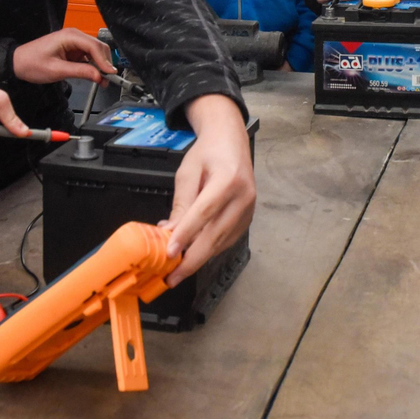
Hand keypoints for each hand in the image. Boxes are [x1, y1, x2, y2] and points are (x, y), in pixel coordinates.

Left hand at [13, 27, 117, 84]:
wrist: (17, 63)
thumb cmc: (31, 63)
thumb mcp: (57, 70)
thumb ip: (80, 72)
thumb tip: (99, 76)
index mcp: (69, 36)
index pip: (94, 46)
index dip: (105, 61)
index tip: (111, 74)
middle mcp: (74, 36)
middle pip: (98, 47)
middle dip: (105, 63)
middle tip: (108, 79)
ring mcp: (74, 42)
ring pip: (96, 52)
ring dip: (101, 65)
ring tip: (103, 80)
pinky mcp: (73, 50)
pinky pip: (89, 56)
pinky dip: (94, 66)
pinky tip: (95, 76)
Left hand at [162, 94, 255, 286]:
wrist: (231, 141)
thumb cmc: (207, 152)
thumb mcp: (188, 171)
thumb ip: (181, 202)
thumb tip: (170, 232)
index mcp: (228, 180)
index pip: (204, 213)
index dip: (186, 235)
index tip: (170, 253)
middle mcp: (244, 197)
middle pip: (216, 235)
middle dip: (192, 260)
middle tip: (172, 277)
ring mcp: (250, 209)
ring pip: (222, 242)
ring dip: (199, 258)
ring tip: (177, 270)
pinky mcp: (249, 218)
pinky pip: (227, 240)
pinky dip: (209, 249)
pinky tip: (193, 253)